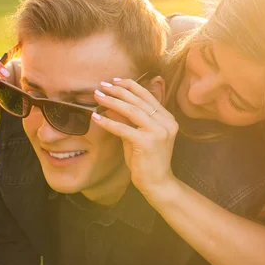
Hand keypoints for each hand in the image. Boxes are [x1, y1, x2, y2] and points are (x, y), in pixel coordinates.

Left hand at [91, 77, 179, 199]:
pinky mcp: (148, 142)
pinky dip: (108, 122)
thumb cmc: (147, 161)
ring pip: (131, 111)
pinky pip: (124, 128)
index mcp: (167, 119)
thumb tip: (111, 105)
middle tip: (102, 86)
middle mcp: (166, 122)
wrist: (157, 183)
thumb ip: (130, 121)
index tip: (115, 80)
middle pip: (138, 101)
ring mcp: (159, 132)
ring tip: (98, 96)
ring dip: (112, 102)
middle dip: (118, 91)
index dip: (130, 86)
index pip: (148, 96)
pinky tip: (96, 118)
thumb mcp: (139, 136)